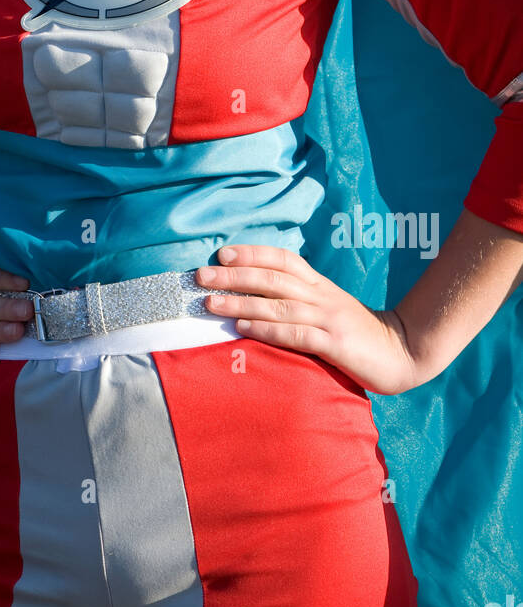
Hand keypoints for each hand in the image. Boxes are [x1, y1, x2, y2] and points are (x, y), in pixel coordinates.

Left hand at [196, 244, 421, 394]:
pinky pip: (295, 334)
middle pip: (272, 278)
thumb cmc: (359, 333)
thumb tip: (258, 298)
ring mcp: (328, 318)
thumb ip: (301, 301)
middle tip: (201, 275)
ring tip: (211, 302)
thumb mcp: (330, 308)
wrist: (405, 352)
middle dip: (233, 275)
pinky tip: (243, 330)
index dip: (252, 253)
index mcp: (320, 285)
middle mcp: (321, 296)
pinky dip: (266, 330)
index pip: (283, 259)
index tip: (222, 253)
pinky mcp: (335, 343)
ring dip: (241, 302)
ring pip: (277, 304)